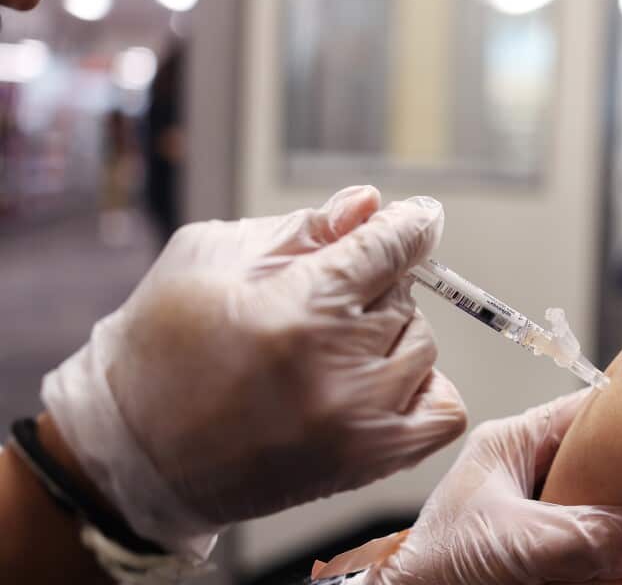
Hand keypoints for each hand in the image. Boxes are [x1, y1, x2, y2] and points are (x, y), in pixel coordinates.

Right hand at [41, 187, 467, 556]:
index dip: (407, 226)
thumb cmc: (159, 346)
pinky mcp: (367, 464)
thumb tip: (369, 204)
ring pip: (421, 347)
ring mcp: (358, 424)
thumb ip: (302, 228)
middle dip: (372, 286)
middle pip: (403, 296)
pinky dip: (421, 389)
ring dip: (390, 337)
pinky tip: (377, 381)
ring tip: (334, 346)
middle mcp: (338, 370)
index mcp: (298, 310)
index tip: (419, 217)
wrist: (130, 455)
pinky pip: (443, 412)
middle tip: (324, 301)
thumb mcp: (211, 259)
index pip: (388, 249)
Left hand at [368, 390, 621, 584]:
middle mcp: (530, 473)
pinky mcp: (546, 553)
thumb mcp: (509, 542)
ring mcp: (540, 515)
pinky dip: (619, 555)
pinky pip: (596, 546)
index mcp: (514, 443)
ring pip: (605, 507)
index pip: (588, 411)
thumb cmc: (429, 568)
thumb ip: (577, 535)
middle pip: (605, 462)